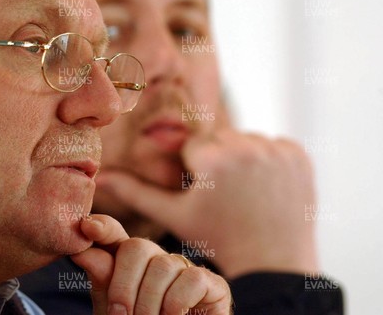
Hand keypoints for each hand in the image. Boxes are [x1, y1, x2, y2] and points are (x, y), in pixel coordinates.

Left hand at [71, 214, 230, 314]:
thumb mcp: (112, 309)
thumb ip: (103, 280)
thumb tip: (83, 252)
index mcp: (128, 263)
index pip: (114, 233)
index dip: (103, 226)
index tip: (87, 227)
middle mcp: (156, 259)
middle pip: (137, 246)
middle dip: (124, 284)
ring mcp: (183, 269)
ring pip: (163, 266)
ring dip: (149, 302)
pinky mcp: (210, 283)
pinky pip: (191, 279)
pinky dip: (176, 303)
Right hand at [96, 129, 318, 277]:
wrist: (271, 261)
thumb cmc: (216, 237)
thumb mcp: (173, 214)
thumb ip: (135, 191)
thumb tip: (99, 177)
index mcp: (212, 156)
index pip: (192, 145)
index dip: (194, 170)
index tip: (207, 192)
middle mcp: (246, 146)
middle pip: (219, 139)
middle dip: (217, 160)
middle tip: (224, 193)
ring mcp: (276, 150)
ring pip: (245, 139)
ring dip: (242, 157)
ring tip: (244, 191)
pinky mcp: (300, 154)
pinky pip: (273, 144)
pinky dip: (268, 160)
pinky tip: (264, 186)